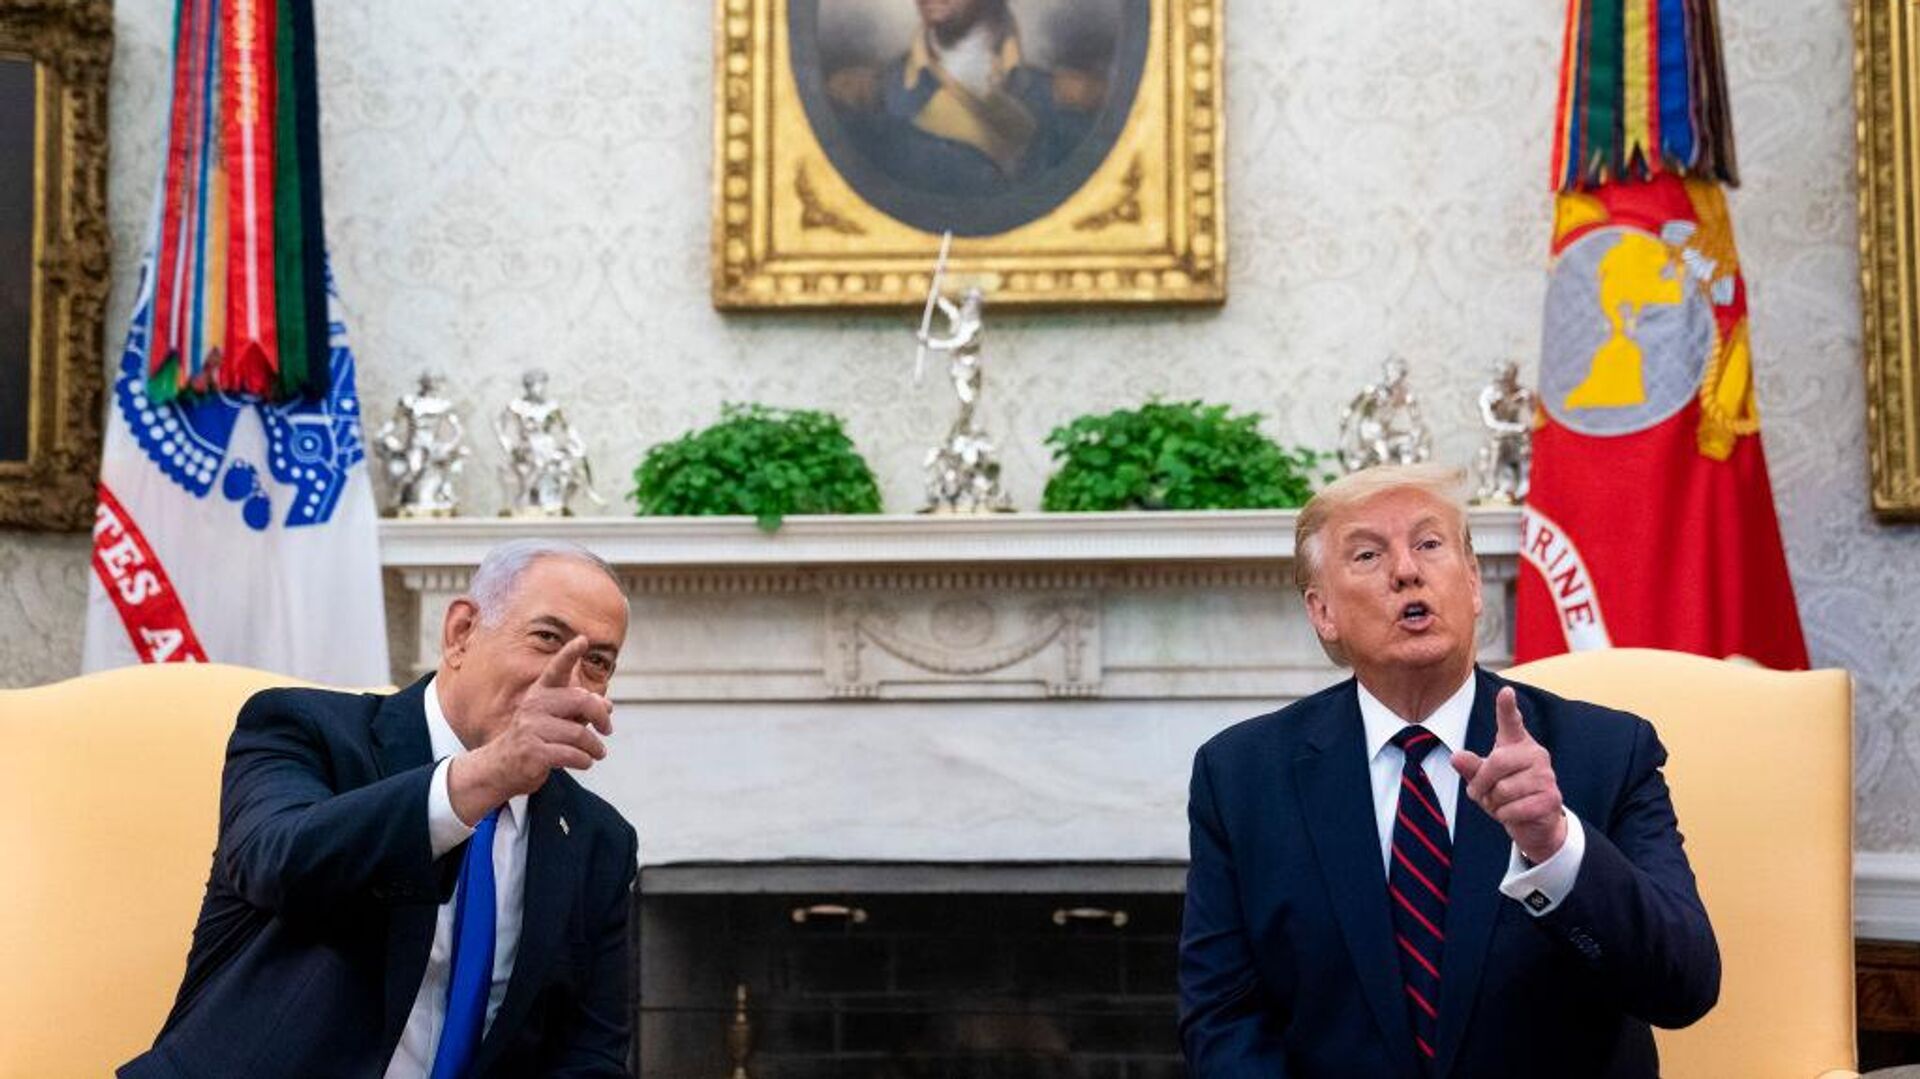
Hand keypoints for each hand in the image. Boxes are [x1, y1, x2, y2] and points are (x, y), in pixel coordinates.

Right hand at [449, 635, 615, 823]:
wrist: (501, 768)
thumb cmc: (536, 739)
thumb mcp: (557, 720)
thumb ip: (580, 710)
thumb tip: (608, 705)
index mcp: (540, 693)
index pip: (556, 670)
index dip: (569, 654)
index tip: (583, 639)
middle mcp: (534, 705)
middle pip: (581, 701)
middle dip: (601, 716)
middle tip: (608, 729)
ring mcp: (531, 728)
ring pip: (579, 733)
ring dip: (595, 747)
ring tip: (598, 753)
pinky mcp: (533, 752)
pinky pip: (571, 754)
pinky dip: (584, 760)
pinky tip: (585, 762)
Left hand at [1450, 687, 1566, 863]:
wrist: (1534, 824)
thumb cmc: (1506, 795)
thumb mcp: (1483, 780)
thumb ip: (1471, 768)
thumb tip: (1456, 756)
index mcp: (1517, 744)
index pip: (1511, 721)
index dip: (1507, 706)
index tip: (1505, 691)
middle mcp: (1536, 754)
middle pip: (1496, 762)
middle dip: (1481, 783)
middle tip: (1480, 794)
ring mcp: (1547, 776)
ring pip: (1503, 789)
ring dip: (1494, 803)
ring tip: (1502, 804)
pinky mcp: (1551, 798)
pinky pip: (1514, 808)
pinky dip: (1505, 816)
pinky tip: (1513, 814)